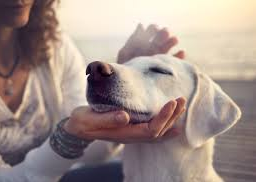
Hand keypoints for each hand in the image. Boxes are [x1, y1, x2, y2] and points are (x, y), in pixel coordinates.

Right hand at [64, 97, 185, 142]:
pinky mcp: (131, 127)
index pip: (150, 129)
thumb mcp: (90, 120)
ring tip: (181, 105)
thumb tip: (125, 116)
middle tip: (181, 99)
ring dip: (171, 119)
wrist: (78, 127)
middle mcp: (131, 136)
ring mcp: (132, 133)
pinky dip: (165, 126)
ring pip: (158, 131)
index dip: (163, 117)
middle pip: (158, 131)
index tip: (171, 102)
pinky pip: (152, 130)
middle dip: (172, 116)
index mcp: (124, 134)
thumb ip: (106, 119)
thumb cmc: (83, 122)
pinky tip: (174, 124)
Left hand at [117, 24, 184, 63]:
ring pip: (168, 47)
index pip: (151, 31)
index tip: (155, 29)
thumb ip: (133, 40)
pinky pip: (175, 61)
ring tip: (174, 40)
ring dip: (172, 41)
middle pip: (161, 37)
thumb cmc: (125, 69)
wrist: (130, 86)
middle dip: (164, 33)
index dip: (154, 28)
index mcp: (143, 43)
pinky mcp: (166, 68)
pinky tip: (181, 52)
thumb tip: (141, 25)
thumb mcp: (126, 53)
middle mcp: (153, 49)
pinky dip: (179, 56)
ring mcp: (160, 58)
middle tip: (165, 32)